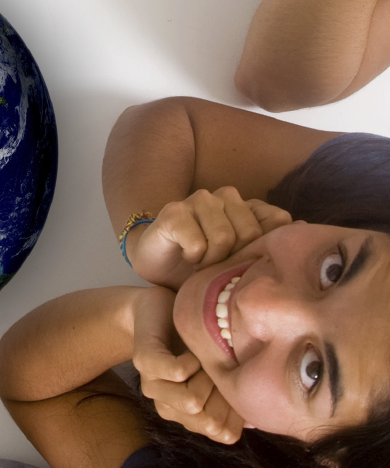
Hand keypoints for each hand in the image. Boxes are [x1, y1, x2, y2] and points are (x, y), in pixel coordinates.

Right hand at [127, 187, 290, 288]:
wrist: (162, 270)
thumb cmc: (209, 268)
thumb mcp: (246, 261)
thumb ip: (272, 244)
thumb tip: (305, 228)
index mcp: (247, 207)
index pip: (277, 220)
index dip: (264, 248)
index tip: (246, 262)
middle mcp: (225, 197)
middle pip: (251, 231)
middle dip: (237, 257)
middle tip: (220, 265)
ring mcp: (198, 200)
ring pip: (224, 236)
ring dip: (213, 260)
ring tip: (203, 263)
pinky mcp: (173, 212)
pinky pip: (198, 242)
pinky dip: (194, 257)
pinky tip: (188, 257)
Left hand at [132, 286, 243, 443]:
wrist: (157, 308)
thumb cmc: (198, 341)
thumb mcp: (222, 371)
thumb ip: (234, 398)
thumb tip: (254, 420)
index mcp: (189, 416)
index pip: (225, 434)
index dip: (240, 412)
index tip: (239, 383)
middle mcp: (169, 407)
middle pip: (211, 423)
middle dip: (226, 395)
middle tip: (221, 367)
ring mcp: (152, 387)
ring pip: (193, 403)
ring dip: (210, 377)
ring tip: (207, 358)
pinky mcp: (143, 362)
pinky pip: (178, 373)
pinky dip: (193, 360)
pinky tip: (192, 349)